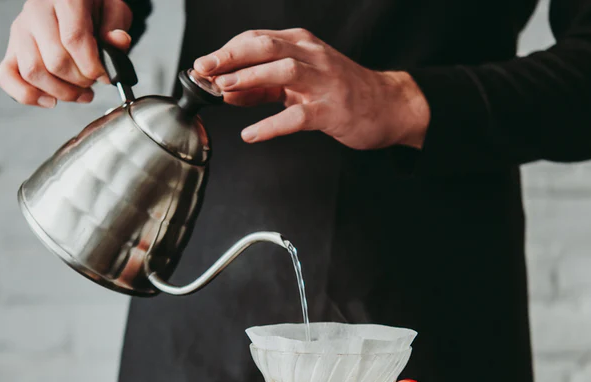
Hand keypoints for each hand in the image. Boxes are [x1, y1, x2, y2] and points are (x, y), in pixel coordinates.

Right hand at [0, 0, 132, 107]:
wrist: (73, 2)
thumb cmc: (93, 8)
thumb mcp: (113, 10)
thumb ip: (116, 27)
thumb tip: (118, 42)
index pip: (73, 38)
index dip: (92, 66)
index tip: (105, 76)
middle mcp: (36, 11)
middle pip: (54, 60)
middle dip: (79, 81)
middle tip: (92, 82)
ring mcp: (20, 31)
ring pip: (32, 72)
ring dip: (60, 92)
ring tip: (78, 93)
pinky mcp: (11, 49)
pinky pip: (5, 77)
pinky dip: (27, 95)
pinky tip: (50, 99)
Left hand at [193, 29, 429, 149]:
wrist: (387, 105)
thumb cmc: (341, 92)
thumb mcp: (298, 83)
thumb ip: (261, 87)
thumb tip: (225, 91)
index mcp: (301, 44)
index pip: (256, 39)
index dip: (225, 51)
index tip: (203, 65)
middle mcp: (312, 56)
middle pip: (265, 46)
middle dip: (230, 56)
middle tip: (204, 69)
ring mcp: (323, 82)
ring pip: (282, 71)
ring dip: (250, 78)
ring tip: (224, 89)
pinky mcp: (331, 111)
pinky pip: (297, 116)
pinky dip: (271, 125)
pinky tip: (251, 134)